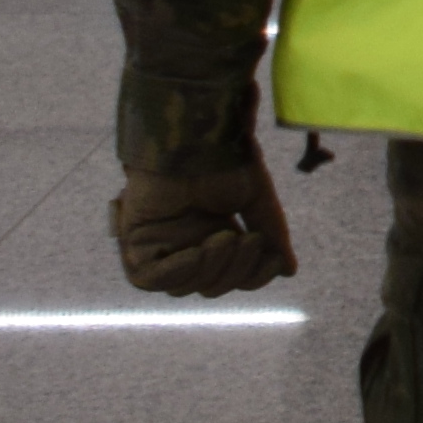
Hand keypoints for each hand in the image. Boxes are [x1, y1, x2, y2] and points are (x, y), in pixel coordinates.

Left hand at [113, 161, 298, 296]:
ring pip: (182, 287)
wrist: (196, 135)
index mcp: (214, 234)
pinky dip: (177, 271)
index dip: (253, 276)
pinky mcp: (134, 242)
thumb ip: (271, 235)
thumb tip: (289, 271)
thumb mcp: (256, 200)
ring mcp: (159, 245)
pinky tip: (198, 251)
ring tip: (224, 237)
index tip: (274, 260)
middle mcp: (186, 244)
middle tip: (247, 239)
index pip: (233, 277)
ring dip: (209, 269)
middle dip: (234, 271)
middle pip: (209, 286)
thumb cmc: (226, 158)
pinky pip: (150, 278)